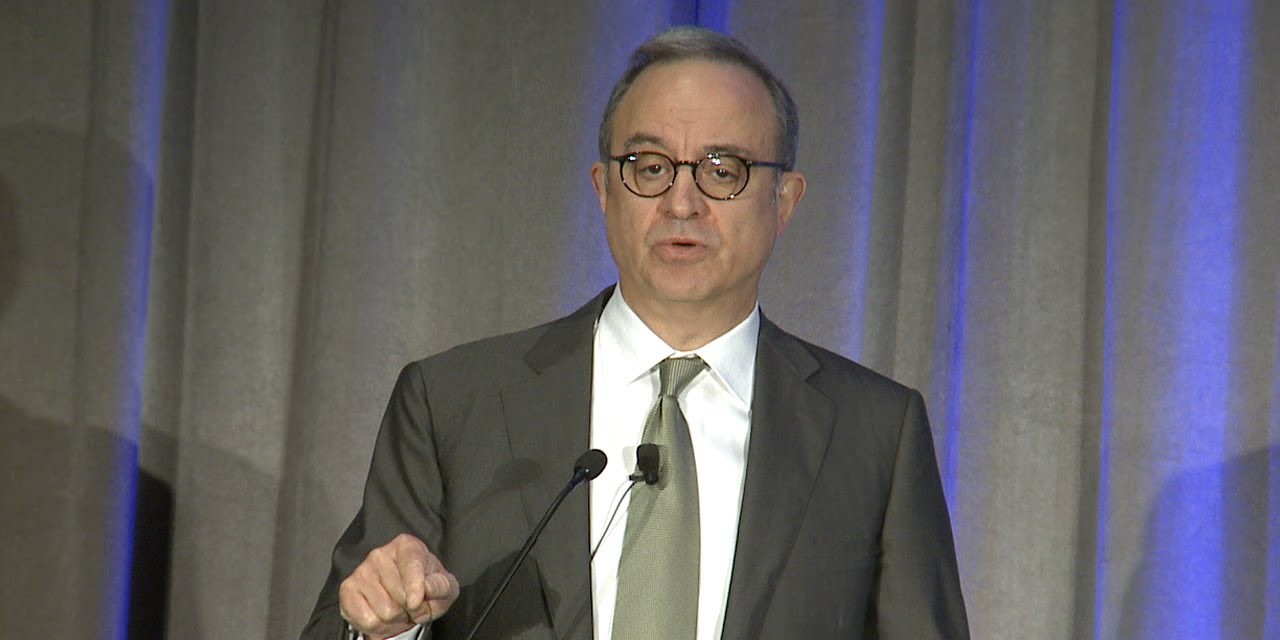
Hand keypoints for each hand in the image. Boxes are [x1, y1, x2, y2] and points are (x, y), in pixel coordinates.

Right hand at [339, 533, 460, 639]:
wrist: (407, 601)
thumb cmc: (427, 589)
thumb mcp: (445, 587)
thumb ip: (441, 585)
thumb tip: (426, 587)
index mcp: (408, 546)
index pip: (411, 565)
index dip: (415, 587)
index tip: (416, 602)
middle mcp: (381, 554)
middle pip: (399, 595)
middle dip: (411, 609)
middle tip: (412, 606)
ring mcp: (362, 570)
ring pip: (384, 611)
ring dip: (396, 619)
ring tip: (399, 610)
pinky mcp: (347, 589)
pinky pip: (366, 619)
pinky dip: (379, 626)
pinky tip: (383, 616)